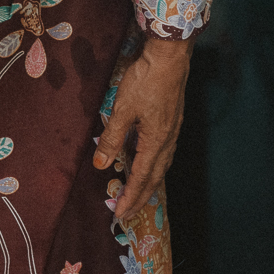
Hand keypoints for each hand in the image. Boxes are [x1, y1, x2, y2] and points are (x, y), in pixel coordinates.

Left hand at [94, 34, 192, 229]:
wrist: (170, 58)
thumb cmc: (146, 82)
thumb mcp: (123, 111)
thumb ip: (112, 139)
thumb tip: (101, 164)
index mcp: (156, 142)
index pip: (141, 177)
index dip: (130, 197)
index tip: (120, 214)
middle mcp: (168, 141)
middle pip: (155, 177)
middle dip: (141, 197)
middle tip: (129, 213)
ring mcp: (173, 132)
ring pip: (161, 166)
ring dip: (149, 183)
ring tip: (138, 195)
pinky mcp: (173, 122)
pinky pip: (164, 153)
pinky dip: (155, 166)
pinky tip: (149, 164)